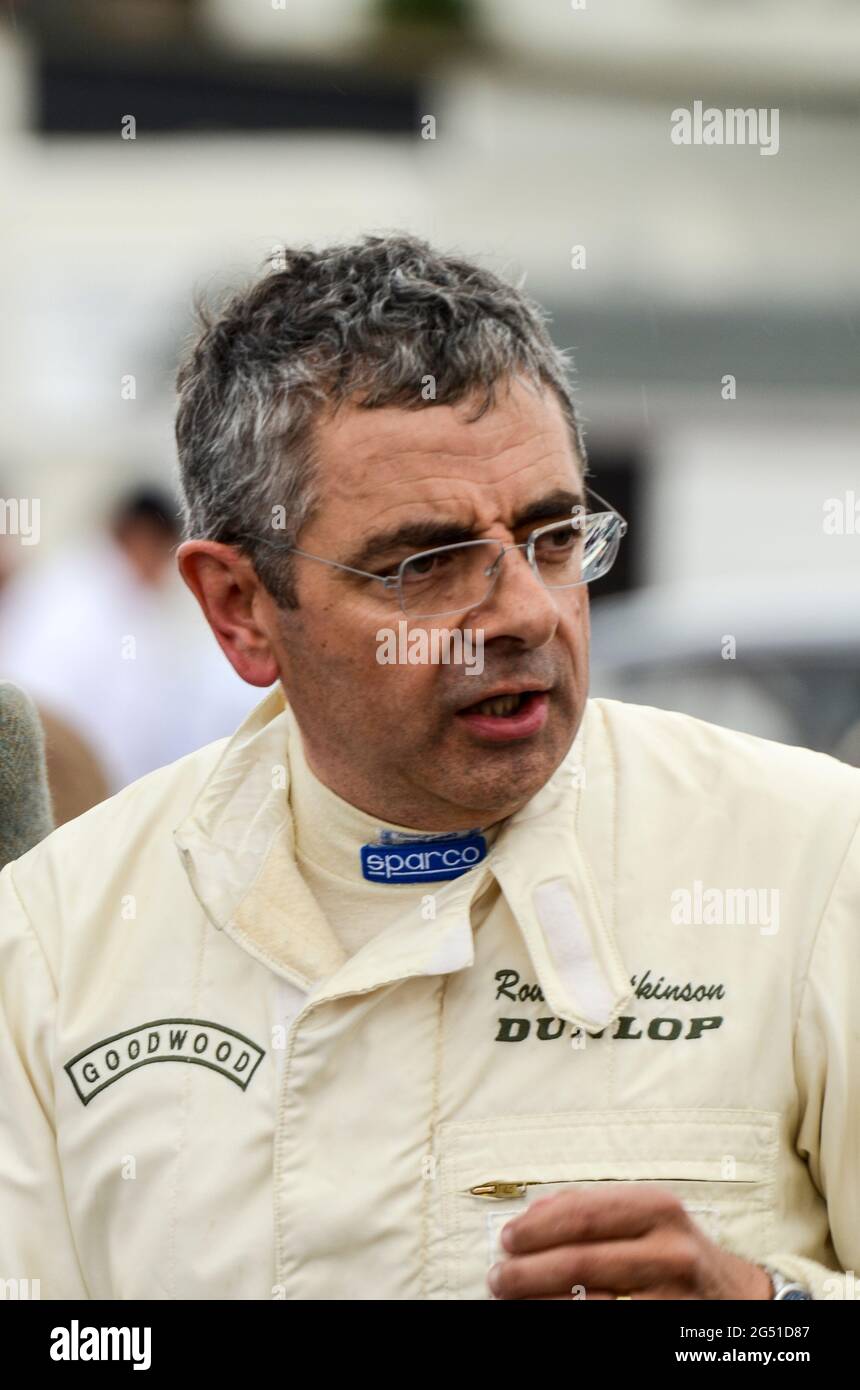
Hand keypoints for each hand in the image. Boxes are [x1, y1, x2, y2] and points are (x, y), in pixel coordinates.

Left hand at [487, 1184, 773, 1299]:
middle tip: (499, 1275)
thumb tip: (535, 1212)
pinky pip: (608, 1325)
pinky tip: (549, 1315)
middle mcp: (669, 1251)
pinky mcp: (667, 1328)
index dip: (538, 1227)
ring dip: (540, 1301)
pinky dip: (571, 1319)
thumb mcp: (649, 1218)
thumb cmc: (680, 1253)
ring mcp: (671, 1297)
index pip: (584, 1214)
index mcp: (659, 1210)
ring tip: (512, 1298)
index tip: (508, 1237)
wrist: (738, 1297)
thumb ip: (596, 1210)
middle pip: (581, 1261)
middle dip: (529, 1270)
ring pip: (589, 1302)